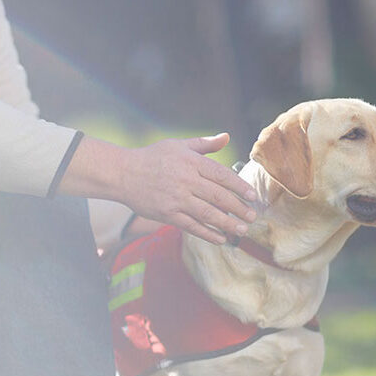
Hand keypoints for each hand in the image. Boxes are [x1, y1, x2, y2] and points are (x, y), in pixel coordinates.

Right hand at [60, 133, 257, 244]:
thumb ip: (204, 144)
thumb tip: (226, 137)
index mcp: (190, 162)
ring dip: (227, 224)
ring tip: (242, 230)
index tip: (252, 196)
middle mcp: (185, 180)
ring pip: (208, 213)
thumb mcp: (178, 145)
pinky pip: (192, 226)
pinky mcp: (167, 214)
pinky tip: (221, 239)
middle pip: (218, 196)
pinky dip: (208, 233)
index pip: (221, 175)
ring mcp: (176, 199)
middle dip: (238, 208)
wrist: (122, 173)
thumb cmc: (152, 157)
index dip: (239, 186)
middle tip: (253, 217)